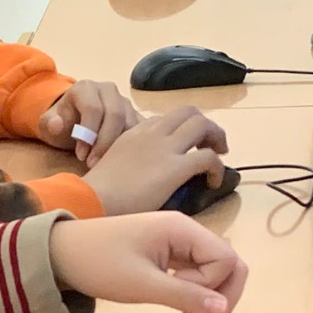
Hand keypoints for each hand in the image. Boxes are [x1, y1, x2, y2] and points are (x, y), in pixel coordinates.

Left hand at [38, 81, 141, 165]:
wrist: (73, 120)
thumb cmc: (62, 122)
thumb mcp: (48, 123)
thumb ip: (49, 123)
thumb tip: (57, 125)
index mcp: (86, 88)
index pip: (93, 108)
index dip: (88, 133)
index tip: (80, 155)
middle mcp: (108, 90)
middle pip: (115, 114)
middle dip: (104, 142)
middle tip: (93, 163)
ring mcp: (124, 101)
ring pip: (130, 122)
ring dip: (119, 146)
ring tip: (105, 164)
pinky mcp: (136, 114)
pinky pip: (141, 129)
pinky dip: (133, 145)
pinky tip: (122, 160)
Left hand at [48, 213, 247, 312]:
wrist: (59, 253)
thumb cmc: (99, 265)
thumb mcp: (142, 284)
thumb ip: (186, 295)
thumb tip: (223, 309)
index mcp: (183, 229)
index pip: (228, 260)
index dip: (215, 288)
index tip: (183, 304)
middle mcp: (186, 231)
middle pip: (227, 265)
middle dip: (218, 299)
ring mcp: (176, 242)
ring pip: (212, 273)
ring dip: (204, 301)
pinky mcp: (165, 254)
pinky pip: (193, 274)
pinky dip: (190, 295)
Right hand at [81, 106, 229, 215]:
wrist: (93, 199)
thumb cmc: (98, 189)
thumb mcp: (112, 160)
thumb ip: (131, 156)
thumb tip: (145, 168)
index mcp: (135, 131)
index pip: (167, 118)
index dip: (183, 128)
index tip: (187, 145)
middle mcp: (152, 133)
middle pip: (190, 112)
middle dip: (206, 127)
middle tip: (212, 145)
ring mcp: (165, 148)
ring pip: (203, 126)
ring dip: (216, 138)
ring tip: (219, 157)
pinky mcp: (175, 167)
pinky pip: (208, 158)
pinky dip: (217, 168)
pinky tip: (212, 182)